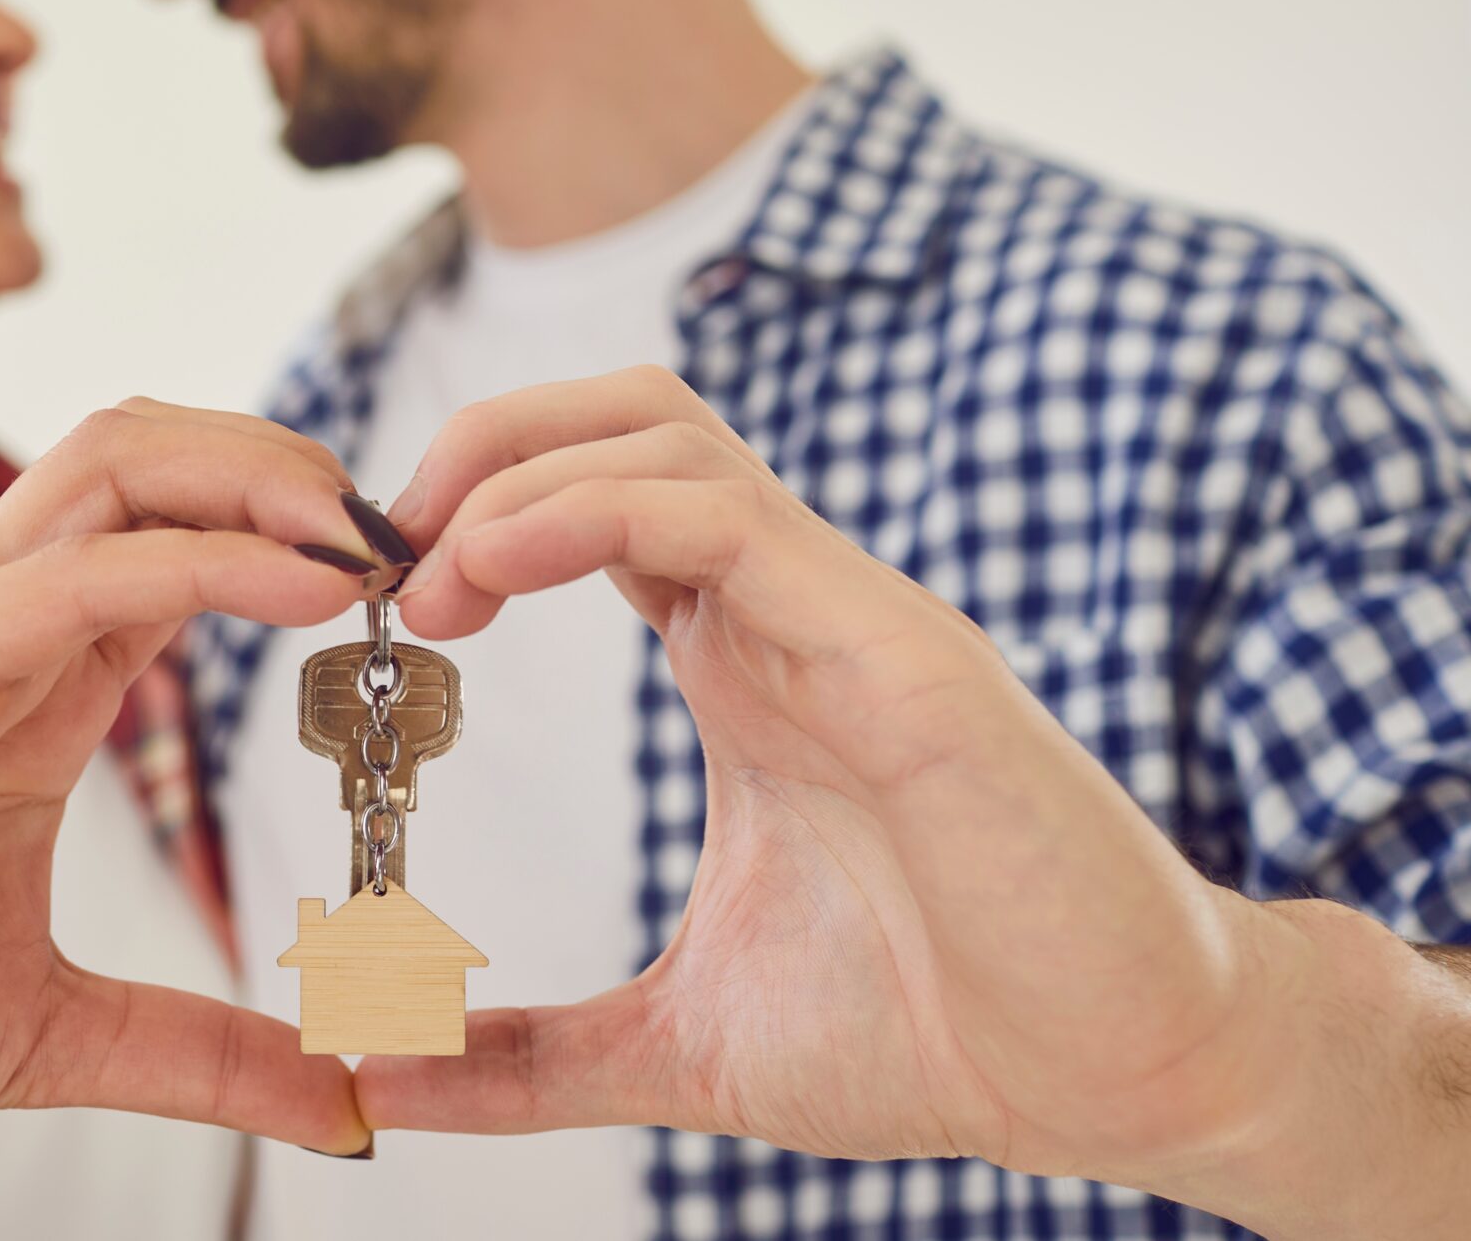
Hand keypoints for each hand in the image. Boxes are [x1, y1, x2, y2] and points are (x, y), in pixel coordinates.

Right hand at [0, 400, 378, 1153]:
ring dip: (256, 473)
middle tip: (412, 541)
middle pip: (158, 456)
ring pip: (113, 465)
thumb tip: (348, 1106)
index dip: (305, 540)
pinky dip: (195, 559)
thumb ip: (204, 1056)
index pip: (188, 542)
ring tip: (364, 537)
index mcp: (42, 690)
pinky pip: (62, 575)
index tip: (418, 597)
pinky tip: (303, 589)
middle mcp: (2, 632)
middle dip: (292, 464)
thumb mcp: (57, 1035)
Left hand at [358, 369, 1295, 1196]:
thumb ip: (527, 1061)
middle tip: (385, 559)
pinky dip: (595, 508)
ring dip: (519, 470)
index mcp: (738, 661)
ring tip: (431, 569)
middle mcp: (785, 610)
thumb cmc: (934, 1033)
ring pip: (666, 432)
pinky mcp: (899, 656)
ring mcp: (845, 616)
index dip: (466, 518)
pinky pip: (731, 516)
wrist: (1125, 1080)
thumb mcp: (683, 1041)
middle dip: (479, 446)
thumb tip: (374, 1081)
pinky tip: (500, 565)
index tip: (374, 603)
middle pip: (619, 419)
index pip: (589, 503)